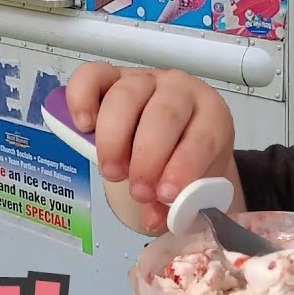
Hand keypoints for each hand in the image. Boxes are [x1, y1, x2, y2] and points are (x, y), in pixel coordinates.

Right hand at [64, 61, 237, 233]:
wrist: (168, 137)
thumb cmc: (182, 159)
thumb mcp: (190, 184)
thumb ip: (175, 203)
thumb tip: (151, 219)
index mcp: (211, 115)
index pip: (202, 136)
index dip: (184, 166)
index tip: (166, 195)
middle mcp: (179, 89)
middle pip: (163, 114)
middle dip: (147, 157)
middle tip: (138, 191)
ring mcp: (144, 79)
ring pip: (126, 96)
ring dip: (114, 139)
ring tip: (112, 173)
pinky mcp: (111, 77)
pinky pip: (92, 75)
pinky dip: (82, 98)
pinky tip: (83, 126)